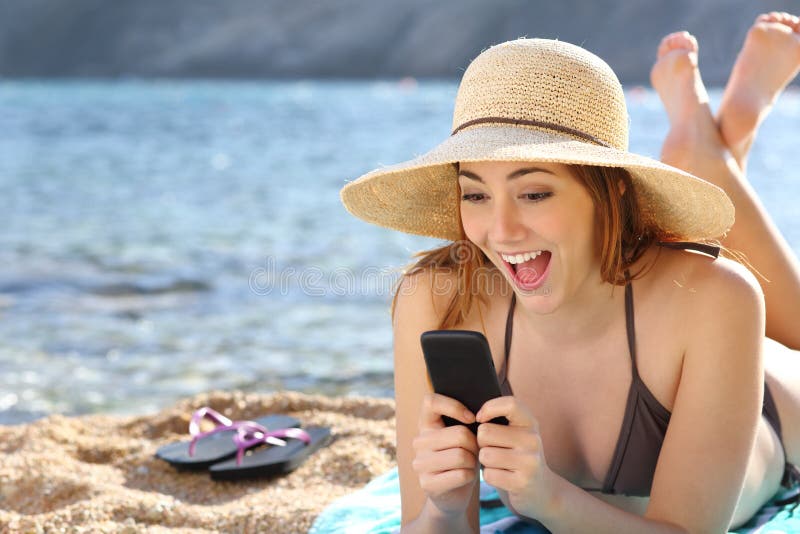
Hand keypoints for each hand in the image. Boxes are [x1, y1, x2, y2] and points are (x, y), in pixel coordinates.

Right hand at [411, 393, 478, 516]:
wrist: (453, 493)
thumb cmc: (462, 457)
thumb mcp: (462, 437)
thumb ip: (464, 423)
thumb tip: (478, 416)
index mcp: (425, 424)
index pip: (431, 401)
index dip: (454, 407)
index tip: (471, 418)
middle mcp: (419, 442)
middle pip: (459, 434)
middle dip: (475, 445)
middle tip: (474, 452)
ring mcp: (420, 463)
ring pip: (461, 456)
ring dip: (473, 462)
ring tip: (470, 464)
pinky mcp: (427, 483)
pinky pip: (461, 474)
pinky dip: (470, 476)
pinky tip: (466, 477)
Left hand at [476, 396, 556, 517]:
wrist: (541, 489)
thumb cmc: (518, 456)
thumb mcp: (517, 433)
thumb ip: (501, 419)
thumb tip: (475, 416)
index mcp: (531, 423)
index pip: (510, 404)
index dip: (489, 408)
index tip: (480, 419)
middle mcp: (533, 440)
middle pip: (485, 432)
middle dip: (481, 442)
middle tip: (493, 449)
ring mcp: (529, 462)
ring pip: (485, 455)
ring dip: (485, 462)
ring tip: (498, 464)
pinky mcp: (522, 482)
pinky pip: (489, 475)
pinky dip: (490, 477)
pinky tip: (502, 477)